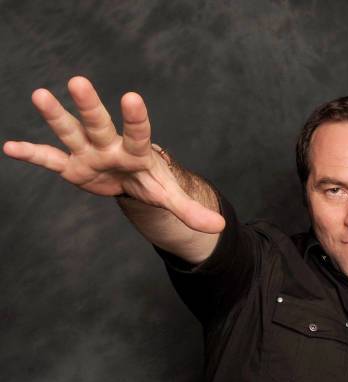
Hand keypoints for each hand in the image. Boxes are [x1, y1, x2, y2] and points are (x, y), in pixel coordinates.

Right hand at [3, 76, 223, 233]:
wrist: (130, 179)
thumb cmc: (150, 181)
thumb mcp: (170, 197)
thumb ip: (192, 211)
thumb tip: (221, 227)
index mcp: (136, 151)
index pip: (138, 133)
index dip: (135, 118)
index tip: (132, 96)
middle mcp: (109, 146)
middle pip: (99, 124)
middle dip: (90, 106)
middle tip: (78, 81)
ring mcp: (88, 153)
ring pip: (71, 132)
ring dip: (56, 117)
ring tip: (39, 95)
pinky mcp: (71, 166)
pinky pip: (49, 159)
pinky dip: (32, 155)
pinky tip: (10, 148)